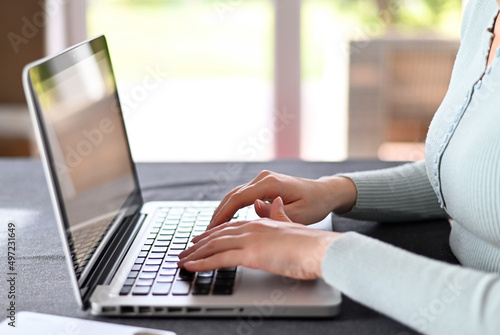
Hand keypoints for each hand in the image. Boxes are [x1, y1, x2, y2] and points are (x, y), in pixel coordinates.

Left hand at [178, 197, 340, 279]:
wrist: (323, 248)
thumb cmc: (312, 242)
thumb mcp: (292, 225)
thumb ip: (278, 216)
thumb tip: (269, 206)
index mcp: (262, 220)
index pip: (231, 225)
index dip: (214, 231)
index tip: (202, 238)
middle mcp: (253, 226)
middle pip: (219, 233)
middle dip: (200, 243)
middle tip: (185, 251)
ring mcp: (251, 238)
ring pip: (215, 244)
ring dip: (196, 253)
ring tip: (182, 261)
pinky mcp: (251, 253)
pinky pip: (220, 258)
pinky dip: (203, 263)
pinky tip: (192, 267)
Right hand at [209, 170, 356, 228]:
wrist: (325, 192)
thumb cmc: (315, 204)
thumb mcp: (300, 213)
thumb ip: (275, 213)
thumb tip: (253, 208)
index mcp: (270, 184)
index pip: (239, 198)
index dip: (223, 214)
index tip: (212, 229)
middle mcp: (263, 178)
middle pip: (232, 195)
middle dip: (218, 214)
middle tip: (205, 233)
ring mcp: (262, 180)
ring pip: (235, 195)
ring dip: (223, 211)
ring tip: (212, 229)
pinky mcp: (263, 184)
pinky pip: (242, 196)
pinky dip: (232, 207)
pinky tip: (226, 221)